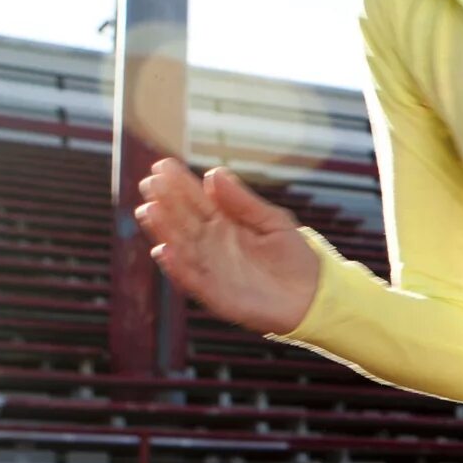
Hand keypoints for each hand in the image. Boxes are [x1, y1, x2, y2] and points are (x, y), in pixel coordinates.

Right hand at [132, 157, 322, 335]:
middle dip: (165, 202)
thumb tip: (213, 173)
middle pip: (182, 220)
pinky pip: (191, 279)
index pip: (196, 200)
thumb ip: (243, 201)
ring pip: (181, 247)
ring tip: (150, 210)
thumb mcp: (273, 221)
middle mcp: (211, 243)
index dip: (179, 183)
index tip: (163, 166)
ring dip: (163, 231)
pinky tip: (164, 250)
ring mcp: (210, 267)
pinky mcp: (213, 293)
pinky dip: (177, 267)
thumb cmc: (294, 256)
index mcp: (225, 222)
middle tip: (150, 183)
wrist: (313, 296)